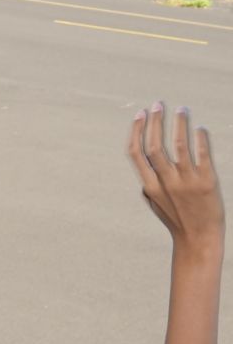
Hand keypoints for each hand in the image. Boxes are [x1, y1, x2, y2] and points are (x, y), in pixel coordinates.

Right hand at [128, 105, 222, 251]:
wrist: (199, 239)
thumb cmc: (178, 221)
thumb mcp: (157, 207)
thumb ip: (149, 190)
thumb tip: (143, 178)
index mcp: (150, 187)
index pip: (136, 153)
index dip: (136, 131)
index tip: (140, 115)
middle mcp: (166, 182)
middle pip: (154, 145)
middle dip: (154, 122)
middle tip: (157, 105)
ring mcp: (186, 182)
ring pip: (178, 145)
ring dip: (179, 123)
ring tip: (181, 109)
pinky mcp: (207, 182)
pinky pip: (202, 154)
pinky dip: (200, 139)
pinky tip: (199, 129)